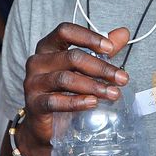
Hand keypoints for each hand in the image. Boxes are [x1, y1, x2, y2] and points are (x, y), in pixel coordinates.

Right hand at [16, 24, 130, 155]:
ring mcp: (33, 83)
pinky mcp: (34, 104)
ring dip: (93, 86)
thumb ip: (100, 51)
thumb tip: (123, 33)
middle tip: (122, 78)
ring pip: (65, 79)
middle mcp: (37, 61)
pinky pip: (55, 101)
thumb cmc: (63, 90)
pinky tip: (93, 103)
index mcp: (48, 47)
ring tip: (113, 93)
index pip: (65, 32)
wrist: (45, 123)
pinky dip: (77, 102)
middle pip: (71, 57)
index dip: (88, 37)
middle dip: (100, 68)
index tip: (110, 48)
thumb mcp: (83, 68)